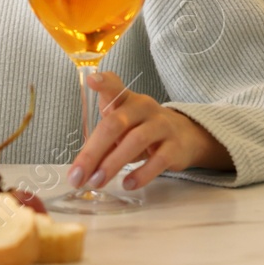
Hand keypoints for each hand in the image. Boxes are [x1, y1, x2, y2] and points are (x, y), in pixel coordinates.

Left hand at [67, 70, 232, 191]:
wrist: (185, 136)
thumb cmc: (141, 128)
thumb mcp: (122, 125)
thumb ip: (102, 138)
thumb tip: (81, 167)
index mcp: (126, 99)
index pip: (114, 86)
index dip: (103, 83)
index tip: (91, 80)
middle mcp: (143, 108)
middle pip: (115, 124)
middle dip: (93, 151)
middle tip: (78, 174)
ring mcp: (161, 126)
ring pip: (135, 141)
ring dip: (112, 164)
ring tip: (97, 182)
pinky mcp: (175, 147)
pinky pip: (158, 160)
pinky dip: (141, 174)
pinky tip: (127, 184)